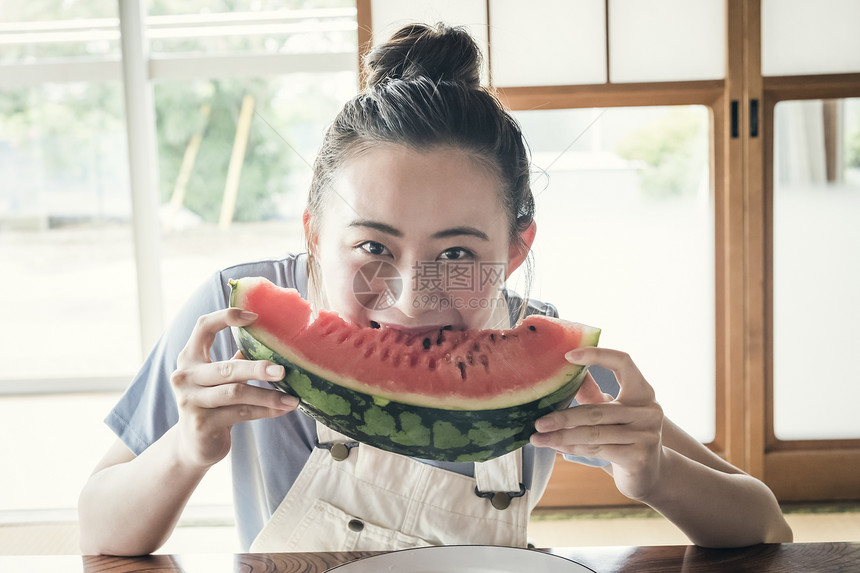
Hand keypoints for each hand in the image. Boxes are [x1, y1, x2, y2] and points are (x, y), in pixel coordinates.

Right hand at [170, 308, 298, 468]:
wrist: (193, 446)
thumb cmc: (213, 404)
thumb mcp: (220, 379)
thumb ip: (237, 360)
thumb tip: (274, 339)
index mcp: (189, 358)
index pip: (203, 327)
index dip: (227, 317)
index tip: (255, 316)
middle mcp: (184, 376)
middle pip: (226, 368)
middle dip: (257, 369)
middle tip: (282, 371)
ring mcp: (190, 401)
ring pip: (236, 393)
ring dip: (268, 396)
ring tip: (293, 398)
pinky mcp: (200, 424)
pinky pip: (240, 413)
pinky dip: (265, 411)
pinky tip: (283, 409)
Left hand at [530, 347, 664, 500]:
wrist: (650, 474)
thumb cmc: (625, 437)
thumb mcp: (611, 412)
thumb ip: (592, 393)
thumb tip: (567, 368)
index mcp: (643, 391)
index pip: (623, 362)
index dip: (597, 355)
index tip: (568, 356)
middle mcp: (649, 410)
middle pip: (597, 410)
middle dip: (563, 417)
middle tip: (538, 422)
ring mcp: (646, 434)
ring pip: (594, 433)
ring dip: (562, 436)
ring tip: (537, 438)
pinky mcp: (639, 456)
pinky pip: (598, 449)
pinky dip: (573, 448)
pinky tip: (556, 447)